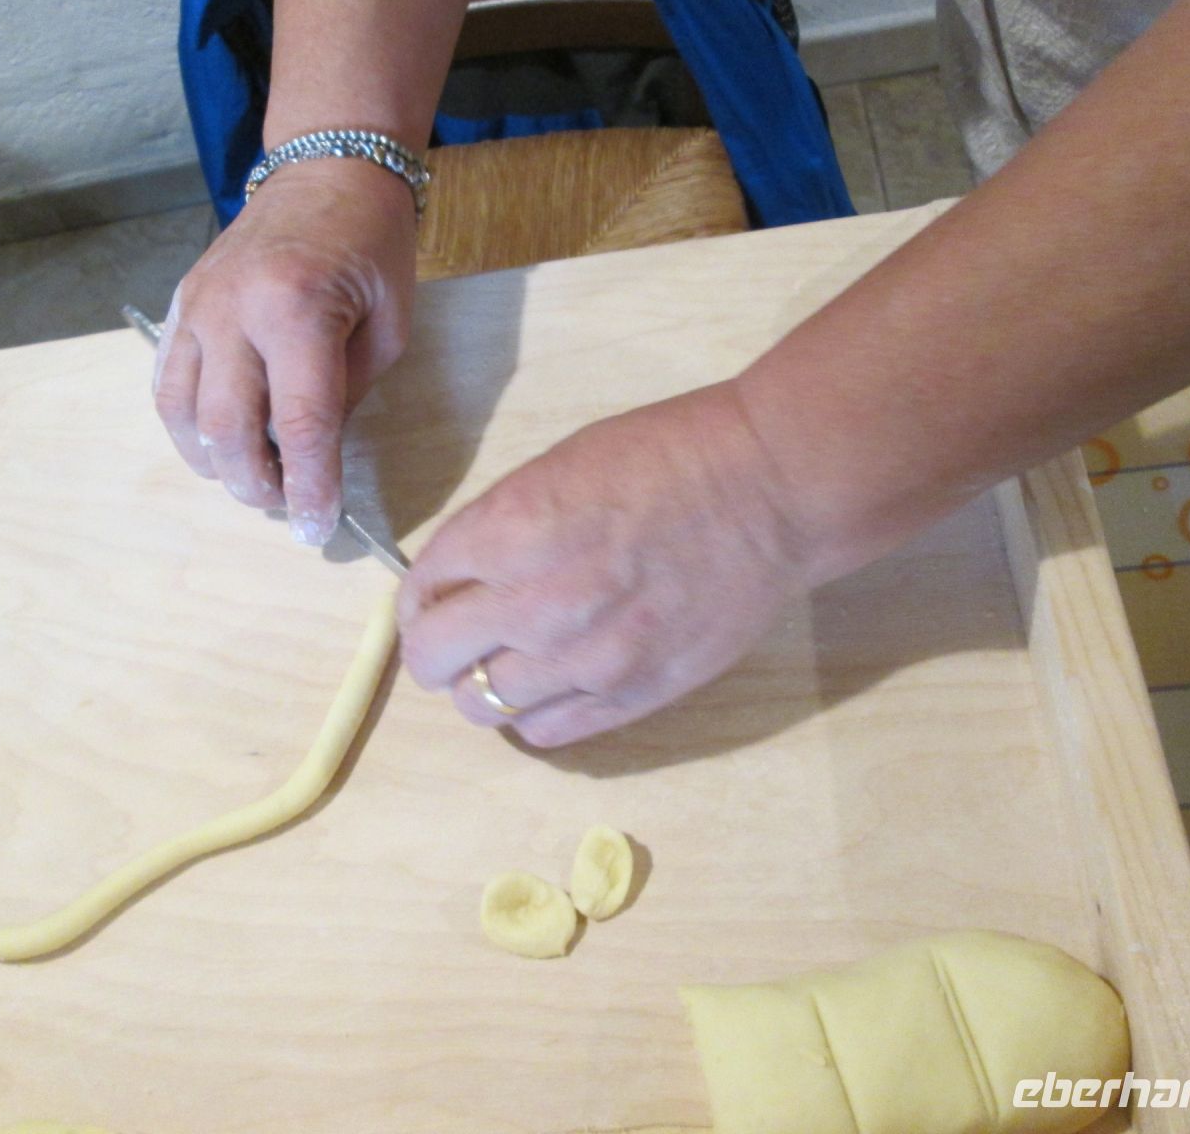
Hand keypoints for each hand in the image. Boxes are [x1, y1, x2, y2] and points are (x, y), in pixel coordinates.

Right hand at [154, 158, 416, 543]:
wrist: (326, 172)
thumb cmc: (371, 248)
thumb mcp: (387, 327)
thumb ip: (344, 395)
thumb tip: (310, 457)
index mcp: (297, 309)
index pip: (298, 424)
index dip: (308, 486)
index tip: (316, 527)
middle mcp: (234, 308)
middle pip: (228, 429)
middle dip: (257, 485)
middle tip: (286, 505)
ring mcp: (197, 306)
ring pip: (184, 415)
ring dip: (217, 464)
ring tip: (255, 478)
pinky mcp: (180, 306)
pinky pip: (167, 385)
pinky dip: (188, 428)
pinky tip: (217, 444)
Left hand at [397, 381, 816, 747]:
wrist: (770, 488)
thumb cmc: (667, 457)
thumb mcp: (557, 467)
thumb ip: (499, 526)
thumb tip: (462, 576)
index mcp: (509, 531)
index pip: (419, 592)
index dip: (419, 598)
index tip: (435, 599)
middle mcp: (535, 604)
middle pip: (432, 661)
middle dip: (433, 648)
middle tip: (457, 638)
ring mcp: (584, 659)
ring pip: (481, 707)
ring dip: (480, 687)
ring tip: (508, 665)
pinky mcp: (631, 695)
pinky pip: (544, 732)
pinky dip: (531, 716)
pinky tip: (548, 688)